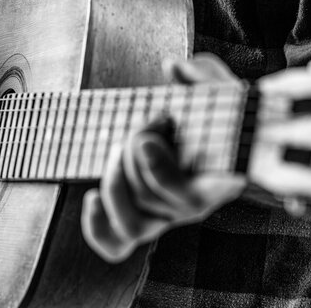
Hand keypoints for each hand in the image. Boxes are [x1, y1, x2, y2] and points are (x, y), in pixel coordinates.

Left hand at [81, 53, 246, 262]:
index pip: (188, 199)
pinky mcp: (141, 218)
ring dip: (114, 185)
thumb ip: (203, 77)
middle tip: (139, 127)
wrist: (214, 140)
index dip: (159, 172)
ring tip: (116, 150)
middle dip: (133, 157)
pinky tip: (90, 198)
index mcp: (215, 183)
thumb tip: (173, 68)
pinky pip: (116, 243)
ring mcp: (162, 217)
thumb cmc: (217, 117)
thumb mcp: (220, 91)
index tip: (144, 137)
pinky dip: (96, 227)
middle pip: (150, 200)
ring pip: (132, 226)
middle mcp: (187, 207)